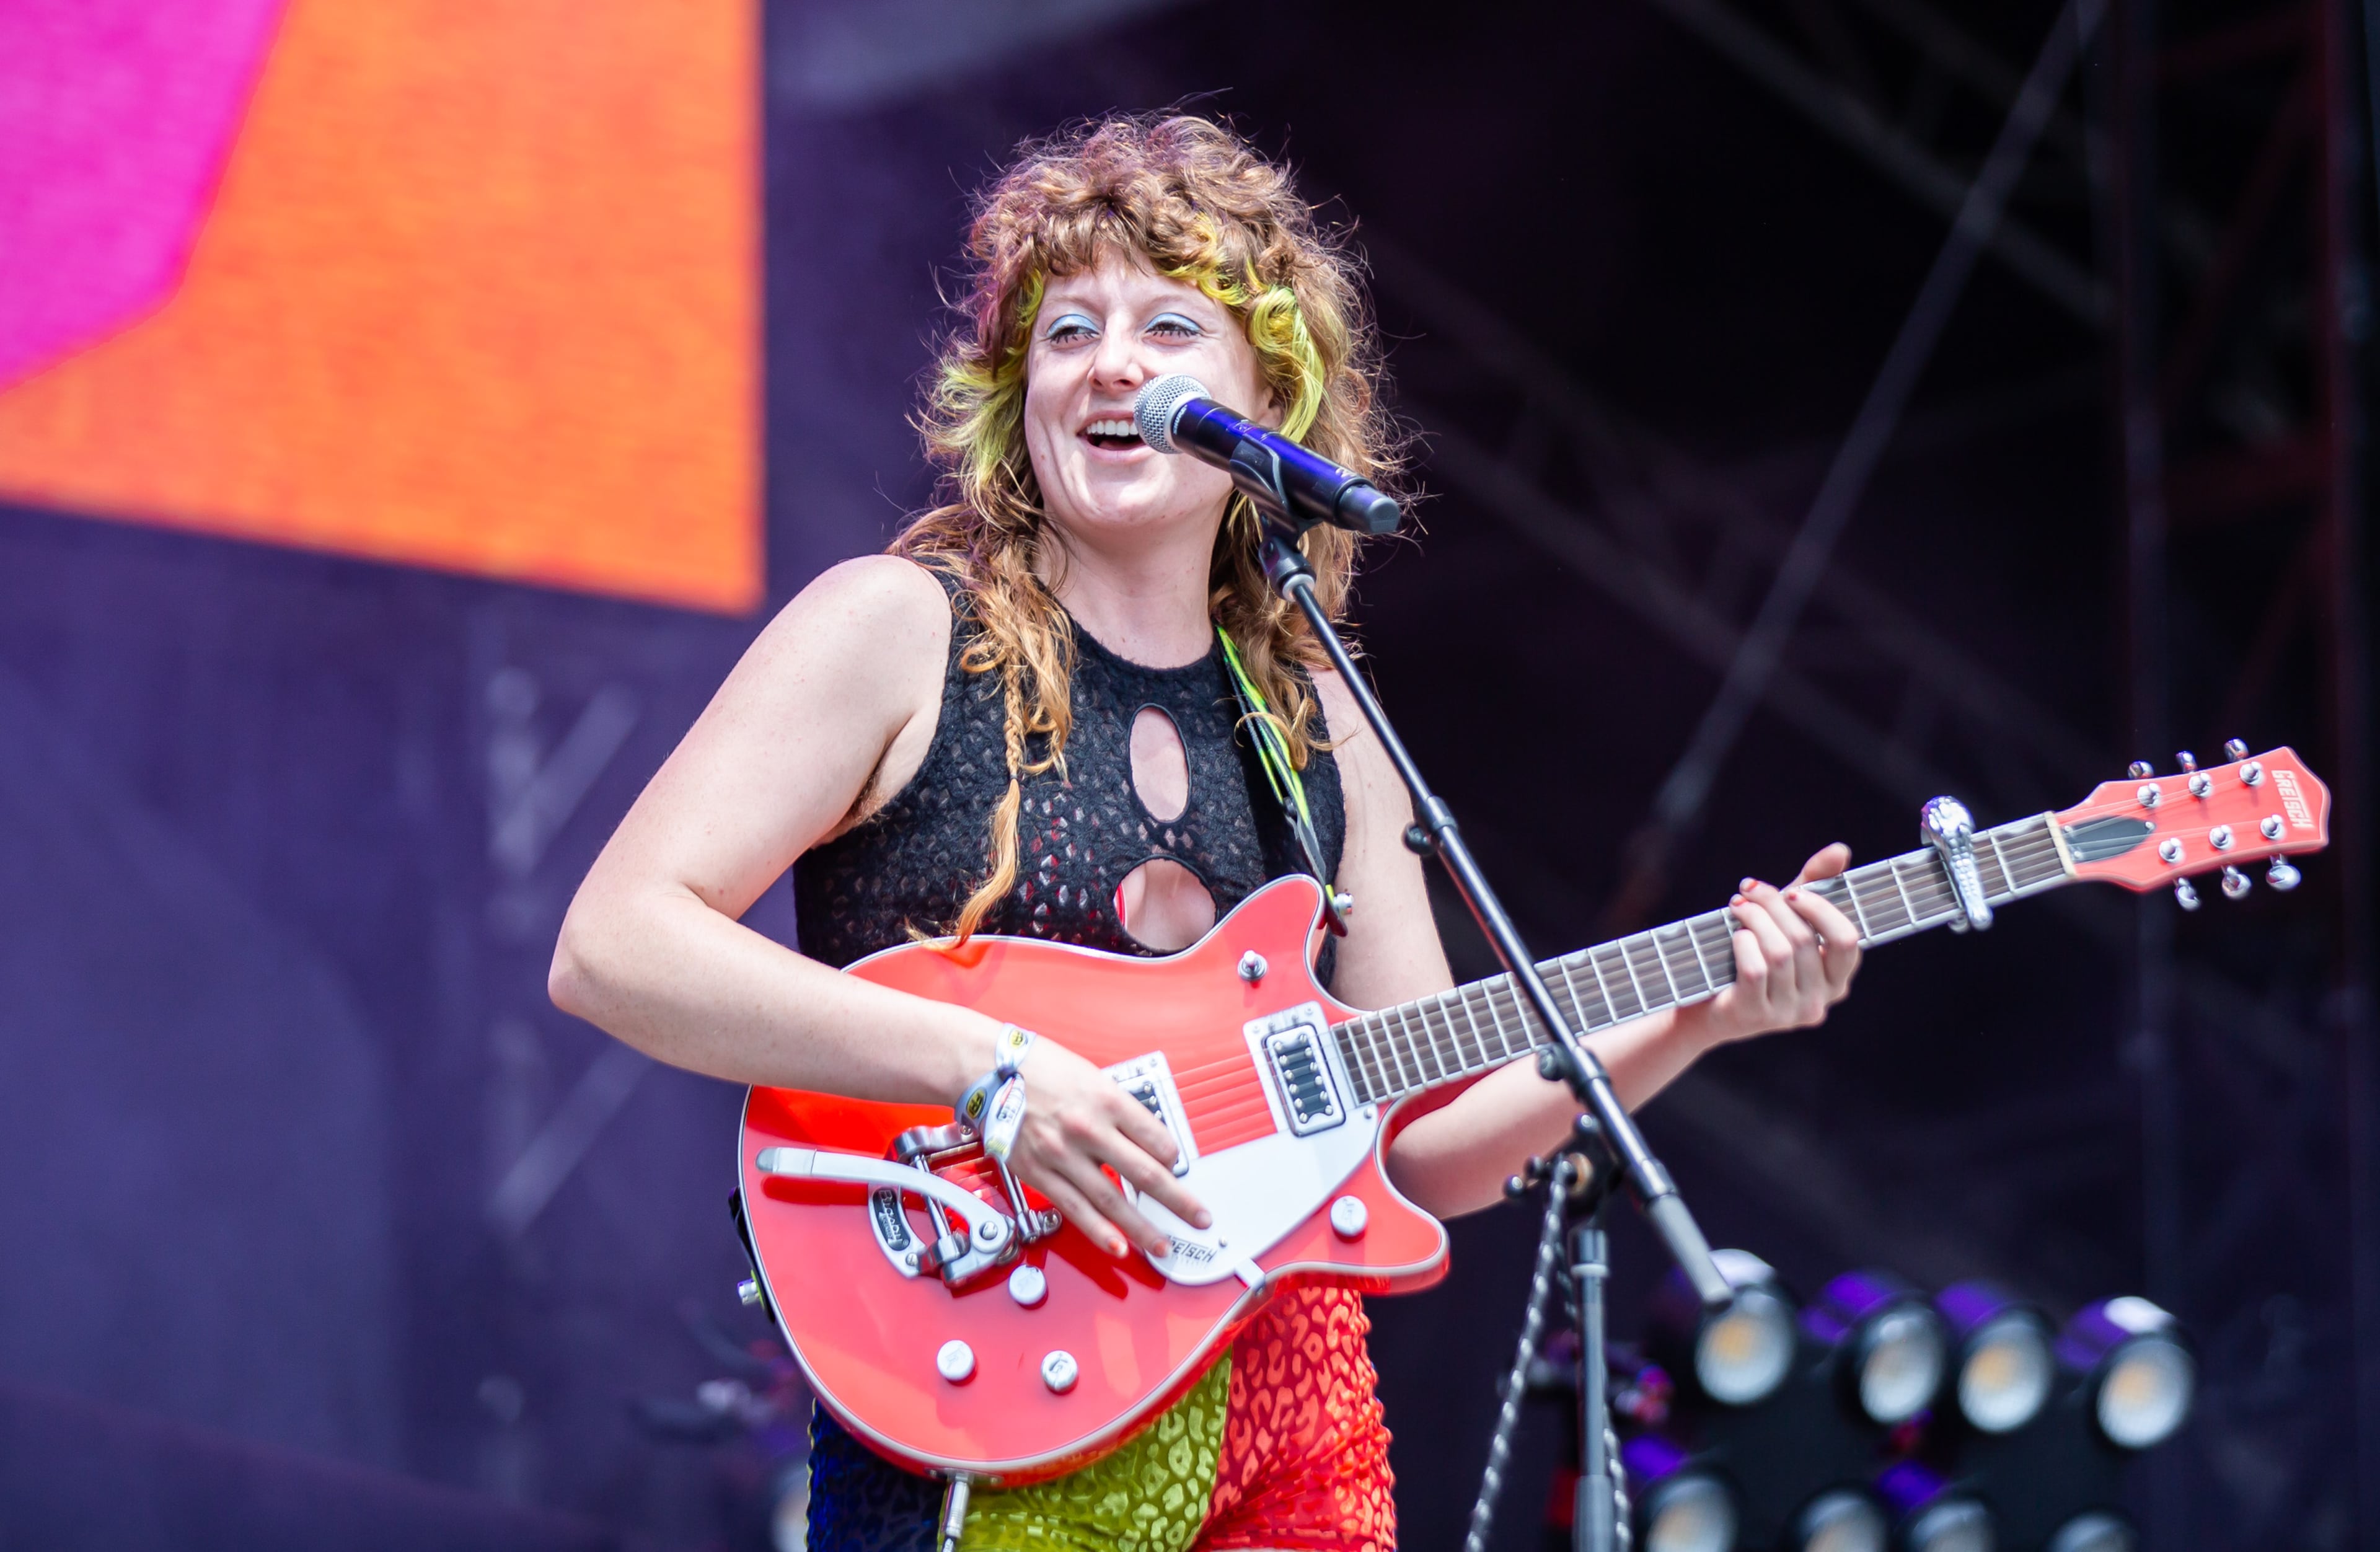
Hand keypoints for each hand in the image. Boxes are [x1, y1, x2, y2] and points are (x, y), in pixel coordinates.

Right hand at [997, 1036, 1211, 1259]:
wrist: (986, 1068)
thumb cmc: (1038, 1066)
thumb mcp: (1092, 1076)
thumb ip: (1119, 1109)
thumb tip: (1146, 1138)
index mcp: (1106, 1099)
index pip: (1157, 1139)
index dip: (1176, 1160)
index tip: (1181, 1169)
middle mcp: (1088, 1129)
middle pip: (1145, 1174)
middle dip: (1178, 1201)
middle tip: (1198, 1217)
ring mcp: (1062, 1155)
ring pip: (1112, 1200)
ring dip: (1142, 1228)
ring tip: (1163, 1245)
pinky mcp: (1039, 1173)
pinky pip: (1075, 1209)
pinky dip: (1099, 1232)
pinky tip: (1118, 1247)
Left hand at [1682, 842, 1862, 1048]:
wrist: (1705, 1007)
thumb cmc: (1753, 955)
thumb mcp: (1785, 920)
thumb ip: (1814, 886)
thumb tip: (1841, 850)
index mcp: (1836, 979)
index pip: (1846, 939)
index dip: (1820, 909)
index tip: (1791, 893)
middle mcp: (1818, 1001)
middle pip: (1805, 939)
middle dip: (1774, 905)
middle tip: (1750, 889)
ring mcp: (1787, 1013)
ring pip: (1779, 952)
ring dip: (1754, 919)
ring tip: (1738, 906)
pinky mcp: (1755, 1014)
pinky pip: (1755, 969)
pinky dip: (1743, 943)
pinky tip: (1735, 935)